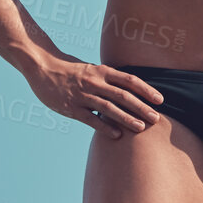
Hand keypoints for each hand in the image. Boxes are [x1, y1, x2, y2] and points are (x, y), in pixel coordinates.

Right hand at [24, 52, 162, 137]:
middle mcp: (95, 82)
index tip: (160, 100)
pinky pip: (90, 119)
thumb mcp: (91, 68)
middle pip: (123, 95)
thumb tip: (128, 88)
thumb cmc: (70, 69)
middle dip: (141, 107)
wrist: (42, 67)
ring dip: (127, 118)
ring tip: (141, 128)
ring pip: (109, 108)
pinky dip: (104, 126)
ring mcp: (82, 95)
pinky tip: (117, 135)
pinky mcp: (71, 107)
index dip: (146, 90)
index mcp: (102, 71)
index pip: (129, 80)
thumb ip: (108, 78)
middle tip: (156, 118)